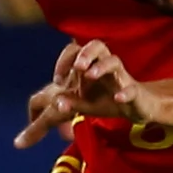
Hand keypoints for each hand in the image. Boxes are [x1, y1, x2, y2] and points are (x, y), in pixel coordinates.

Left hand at [13, 39, 159, 147]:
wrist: (139, 107)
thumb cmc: (107, 101)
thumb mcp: (82, 106)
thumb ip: (61, 111)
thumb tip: (33, 127)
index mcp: (90, 66)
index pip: (74, 51)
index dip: (64, 60)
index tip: (58, 79)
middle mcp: (104, 66)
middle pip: (97, 45)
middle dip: (85, 53)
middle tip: (77, 67)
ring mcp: (120, 77)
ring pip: (114, 61)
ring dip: (101, 66)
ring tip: (90, 75)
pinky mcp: (135, 92)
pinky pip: (131, 88)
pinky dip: (125, 92)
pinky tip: (118, 98)